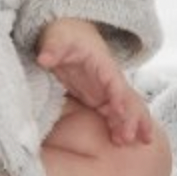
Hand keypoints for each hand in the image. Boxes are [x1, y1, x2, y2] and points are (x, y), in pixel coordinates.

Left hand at [36, 17, 153, 145]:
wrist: (67, 32)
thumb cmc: (64, 34)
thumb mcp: (56, 38)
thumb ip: (53, 48)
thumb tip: (44, 58)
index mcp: (103, 64)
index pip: (115, 82)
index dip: (119, 97)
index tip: (121, 112)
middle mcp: (109, 79)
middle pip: (127, 98)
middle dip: (132, 117)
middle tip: (129, 138)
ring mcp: (105, 89)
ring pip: (125, 108)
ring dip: (129, 124)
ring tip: (131, 143)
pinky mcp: (98, 97)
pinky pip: (113, 113)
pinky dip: (119, 125)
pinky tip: (119, 141)